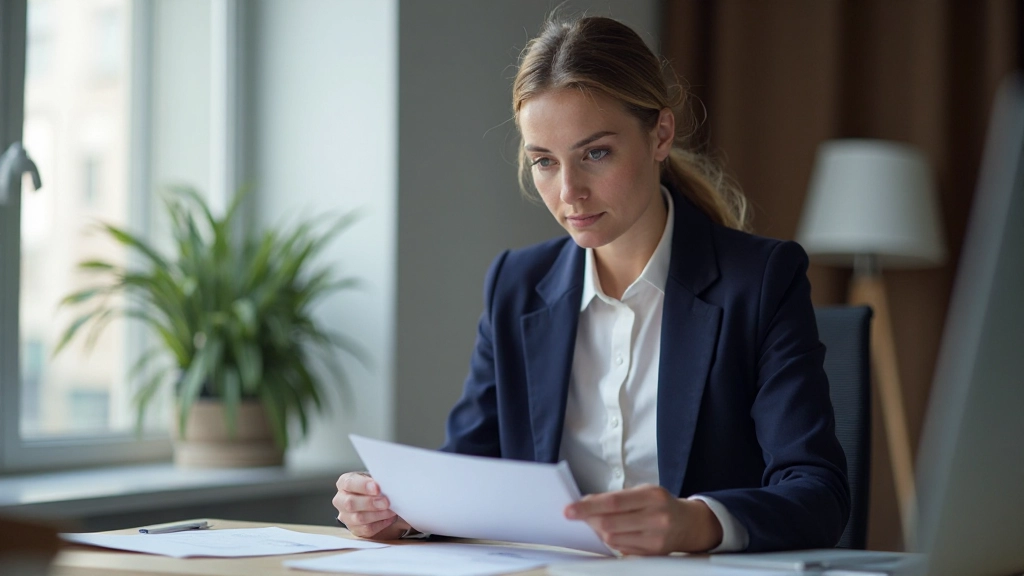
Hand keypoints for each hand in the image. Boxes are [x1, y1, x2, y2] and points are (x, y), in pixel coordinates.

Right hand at [333, 471, 411, 538]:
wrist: (374, 500)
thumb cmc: (373, 486)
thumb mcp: (373, 479)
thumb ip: (377, 481)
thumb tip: (387, 485)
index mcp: (344, 483)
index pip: (349, 483)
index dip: (363, 486)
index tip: (377, 488)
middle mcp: (340, 500)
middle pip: (350, 503)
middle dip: (370, 503)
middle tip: (386, 502)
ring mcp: (345, 516)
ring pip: (359, 518)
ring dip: (378, 514)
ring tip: (392, 510)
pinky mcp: (354, 529)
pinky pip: (367, 529)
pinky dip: (381, 523)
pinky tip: (389, 517)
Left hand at [564, 484, 722, 554]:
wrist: (688, 523)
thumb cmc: (660, 504)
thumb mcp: (642, 491)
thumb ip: (615, 497)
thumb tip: (586, 503)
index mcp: (652, 496)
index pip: (613, 502)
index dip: (588, 507)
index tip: (569, 510)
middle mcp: (656, 517)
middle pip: (610, 523)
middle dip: (588, 520)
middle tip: (575, 515)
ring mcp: (656, 538)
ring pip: (613, 539)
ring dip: (598, 531)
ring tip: (597, 522)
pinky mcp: (653, 554)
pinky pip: (622, 549)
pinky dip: (611, 541)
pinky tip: (612, 533)